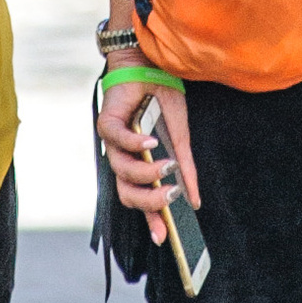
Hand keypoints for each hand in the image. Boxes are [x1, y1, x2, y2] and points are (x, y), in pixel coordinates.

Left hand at [97, 75, 199, 241]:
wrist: (152, 64)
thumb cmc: (163, 100)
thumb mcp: (180, 137)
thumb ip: (184, 167)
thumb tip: (194, 199)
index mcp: (140, 165)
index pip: (142, 200)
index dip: (150, 220)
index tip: (164, 238)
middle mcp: (124, 157)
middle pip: (127, 193)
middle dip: (150, 200)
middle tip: (171, 195)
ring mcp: (113, 142)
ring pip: (121, 170)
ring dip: (146, 172)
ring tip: (167, 164)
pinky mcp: (107, 121)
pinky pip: (116, 139)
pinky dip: (134, 143)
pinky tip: (151, 142)